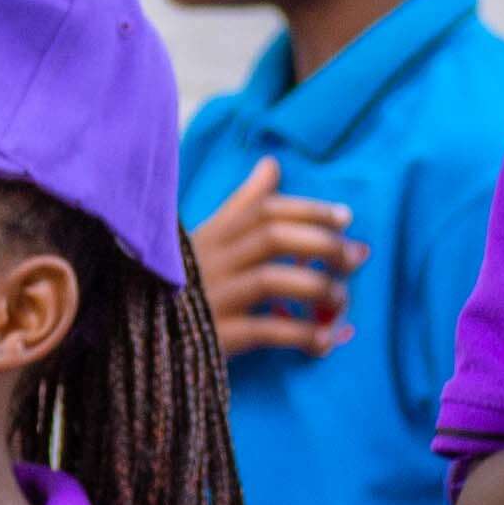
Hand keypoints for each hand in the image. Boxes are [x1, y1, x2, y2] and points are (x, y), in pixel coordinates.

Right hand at [192, 160, 363, 360]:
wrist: (146, 340)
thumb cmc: (187, 284)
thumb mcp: (208, 238)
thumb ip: (243, 203)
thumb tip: (271, 163)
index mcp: (211, 235)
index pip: (263, 210)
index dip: (308, 210)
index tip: (345, 217)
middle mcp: (210, 261)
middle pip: (272, 238)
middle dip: (322, 244)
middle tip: (357, 257)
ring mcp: (211, 298)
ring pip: (270, 280)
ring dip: (317, 288)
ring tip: (342, 299)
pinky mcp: (214, 336)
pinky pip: (265, 331)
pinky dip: (301, 334)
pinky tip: (324, 342)